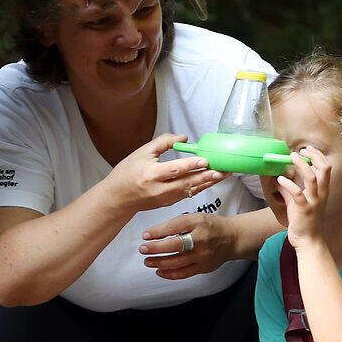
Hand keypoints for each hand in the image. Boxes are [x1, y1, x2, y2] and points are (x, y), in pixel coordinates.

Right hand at [105, 134, 223, 214]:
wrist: (118, 198)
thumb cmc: (128, 173)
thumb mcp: (143, 152)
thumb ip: (164, 142)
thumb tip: (184, 138)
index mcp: (151, 174)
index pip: (174, 169)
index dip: (190, 165)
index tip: (205, 160)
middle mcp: (159, 189)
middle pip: (187, 183)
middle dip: (207, 176)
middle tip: (223, 170)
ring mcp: (164, 198)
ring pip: (190, 190)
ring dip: (207, 183)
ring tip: (223, 175)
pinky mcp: (168, 203)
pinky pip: (187, 195)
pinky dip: (200, 188)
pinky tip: (210, 181)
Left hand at [140, 212, 236, 280]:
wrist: (232, 238)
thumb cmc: (210, 226)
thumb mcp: (195, 218)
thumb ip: (177, 224)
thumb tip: (154, 234)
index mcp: (198, 222)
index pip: (174, 227)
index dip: (158, 232)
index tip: (145, 236)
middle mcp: (201, 239)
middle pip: (175, 245)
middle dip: (156, 248)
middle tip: (143, 249)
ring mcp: (203, 255)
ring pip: (177, 262)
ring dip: (159, 262)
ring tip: (147, 261)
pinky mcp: (204, 267)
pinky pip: (184, 273)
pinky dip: (170, 274)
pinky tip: (159, 271)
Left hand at [275, 146, 334, 247]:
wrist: (309, 242)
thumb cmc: (305, 223)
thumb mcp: (297, 203)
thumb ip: (289, 190)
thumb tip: (279, 178)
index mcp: (322, 191)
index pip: (325, 168)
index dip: (318, 156)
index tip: (308, 149)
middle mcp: (321, 195)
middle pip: (324, 169)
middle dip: (313, 156)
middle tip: (301, 150)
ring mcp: (313, 202)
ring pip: (312, 178)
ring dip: (302, 165)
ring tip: (292, 157)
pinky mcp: (304, 209)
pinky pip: (297, 193)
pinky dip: (288, 184)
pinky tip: (280, 179)